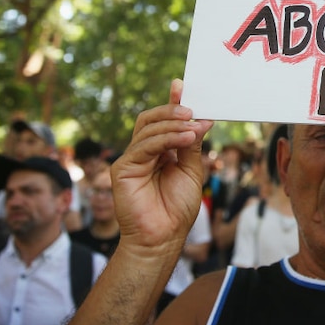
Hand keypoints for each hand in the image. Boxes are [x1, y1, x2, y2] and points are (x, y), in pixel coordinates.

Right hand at [111, 79, 212, 252]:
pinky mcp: (122, 169)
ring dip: (173, 125)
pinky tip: (185, 139)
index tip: (181, 87)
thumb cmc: (177, 208)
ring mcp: (131, 159)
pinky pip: (143, 146)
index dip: (171, 103)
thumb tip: (202, 120)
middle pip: (151, 120)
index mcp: (159, 151)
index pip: (163, 121)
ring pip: (147, 129)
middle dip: (171, 110)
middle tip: (192, 109)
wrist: (164, 237)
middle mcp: (143, 152)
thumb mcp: (192, 170)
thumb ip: (192, 145)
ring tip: (194, 127)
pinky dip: (165, 139)